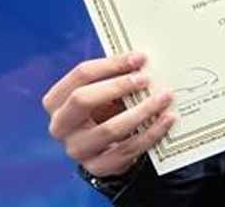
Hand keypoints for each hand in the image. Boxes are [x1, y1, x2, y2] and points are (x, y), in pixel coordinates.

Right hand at [42, 52, 176, 177]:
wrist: (107, 147)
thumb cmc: (106, 109)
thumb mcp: (104, 92)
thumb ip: (117, 77)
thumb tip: (144, 61)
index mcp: (56, 100)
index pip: (81, 75)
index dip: (111, 64)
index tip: (140, 58)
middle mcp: (60, 126)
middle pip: (83, 100)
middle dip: (118, 86)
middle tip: (147, 79)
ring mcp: (77, 149)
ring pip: (109, 129)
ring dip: (142, 111)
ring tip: (165, 97)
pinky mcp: (98, 167)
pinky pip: (127, 149)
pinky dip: (151, 133)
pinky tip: (167, 119)